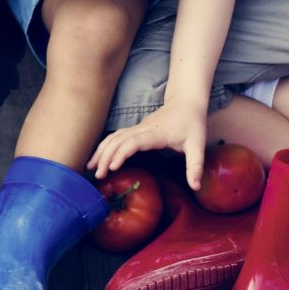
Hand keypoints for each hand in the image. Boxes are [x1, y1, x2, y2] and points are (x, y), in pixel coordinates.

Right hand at [88, 101, 208, 188]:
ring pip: (113, 137)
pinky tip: (98, 158)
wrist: (186, 102)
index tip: (113, 168)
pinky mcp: (135, 129)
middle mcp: (142, 129)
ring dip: (101, 151)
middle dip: (105, 157)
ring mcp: (137, 128)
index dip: (122, 153)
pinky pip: (115, 137)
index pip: (134, 142)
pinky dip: (104, 147)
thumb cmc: (192, 123)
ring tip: (91, 168)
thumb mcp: (198, 145)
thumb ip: (195, 166)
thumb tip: (195, 187)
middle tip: (98, 176)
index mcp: (156, 133)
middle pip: (118, 140)